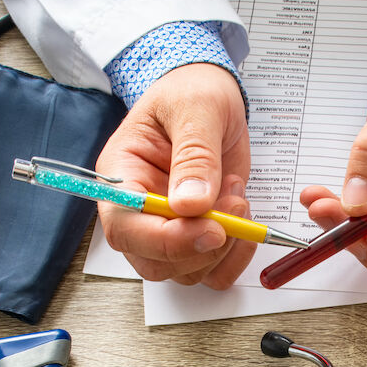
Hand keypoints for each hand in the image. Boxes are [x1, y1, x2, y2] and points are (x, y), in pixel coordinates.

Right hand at [96, 63, 253, 287]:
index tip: (212, 229)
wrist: (209, 94)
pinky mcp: (200, 235)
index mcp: (121, 177)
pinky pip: (215, 270)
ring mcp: (171, 227)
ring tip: (237, 195)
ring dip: (225, 247)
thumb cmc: (192, 93)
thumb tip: (191, 204)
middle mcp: (140, 212)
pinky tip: (245, 218)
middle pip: (155, 263)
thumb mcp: (196, 109)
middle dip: (202, 248)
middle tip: (235, 208)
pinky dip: (237, 255)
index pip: (126, 228)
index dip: (167, 240)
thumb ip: (195, 155)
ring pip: (188, 272)